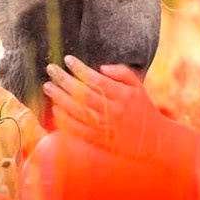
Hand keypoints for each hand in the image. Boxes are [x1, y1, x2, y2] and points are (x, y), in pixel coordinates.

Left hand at [42, 56, 198, 164]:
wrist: (152, 140)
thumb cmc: (142, 108)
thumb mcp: (138, 87)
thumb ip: (122, 73)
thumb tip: (100, 67)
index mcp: (124, 96)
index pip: (97, 80)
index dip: (80, 69)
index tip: (67, 59)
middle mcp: (114, 112)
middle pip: (83, 94)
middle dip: (64, 80)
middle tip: (50, 69)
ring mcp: (106, 127)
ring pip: (77, 111)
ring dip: (59, 98)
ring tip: (48, 86)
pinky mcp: (99, 140)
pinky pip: (77, 129)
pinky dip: (64, 119)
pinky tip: (55, 108)